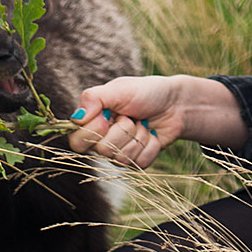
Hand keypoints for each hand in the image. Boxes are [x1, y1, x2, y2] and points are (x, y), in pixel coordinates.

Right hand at [67, 75, 184, 168]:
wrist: (175, 103)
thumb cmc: (145, 92)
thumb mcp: (119, 89)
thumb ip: (94, 98)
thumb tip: (76, 118)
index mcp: (92, 121)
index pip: (77, 141)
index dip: (95, 129)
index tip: (110, 114)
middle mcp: (102, 139)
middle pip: (102, 150)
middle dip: (124, 130)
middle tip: (131, 116)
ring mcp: (119, 152)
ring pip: (122, 157)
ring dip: (139, 135)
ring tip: (143, 122)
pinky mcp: (136, 161)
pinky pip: (139, 162)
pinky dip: (150, 145)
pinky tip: (152, 133)